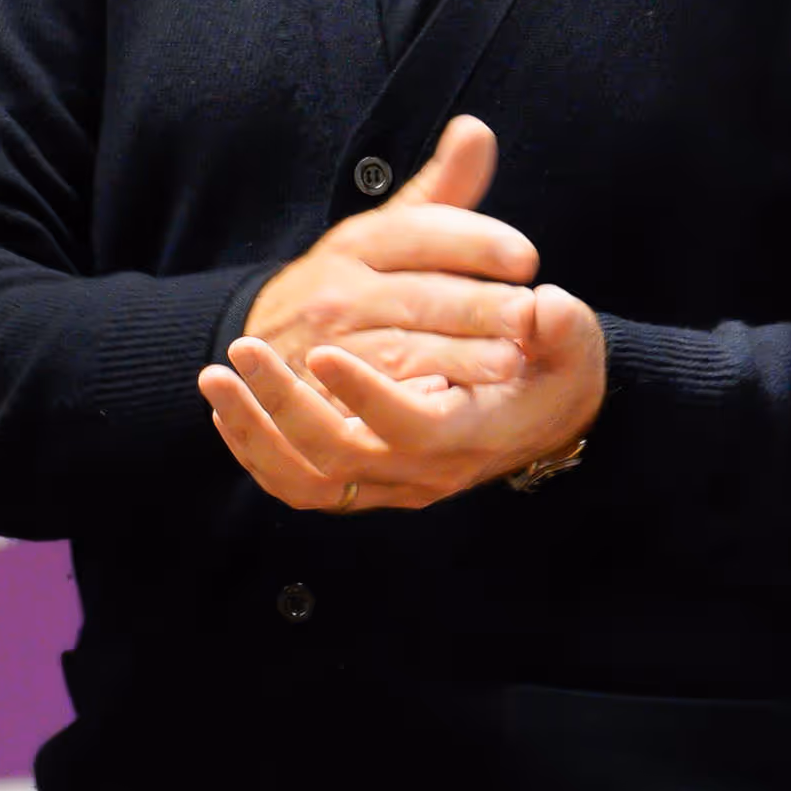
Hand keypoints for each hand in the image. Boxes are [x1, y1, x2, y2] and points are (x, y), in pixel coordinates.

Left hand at [201, 282, 607, 513]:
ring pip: (306, 480)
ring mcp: (391, 483)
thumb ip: (561, 325)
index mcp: (472, 433)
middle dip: (283, 405)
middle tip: (243, 349)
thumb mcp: (574, 342)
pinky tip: (228, 408)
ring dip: (254, 432)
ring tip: (215, 376)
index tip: (323, 352)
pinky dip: (256, 452)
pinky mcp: (366, 483)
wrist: (547, 418)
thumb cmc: (555, 370)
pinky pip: (299, 485)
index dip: (366, 396)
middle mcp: (425, 471)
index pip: (411, 427)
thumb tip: (546, 305)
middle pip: (340, 457)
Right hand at [236, 116, 537, 390]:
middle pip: (419, 295)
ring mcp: (329, 347)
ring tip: (512, 361)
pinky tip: (458, 401)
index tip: (527, 257)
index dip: (475, 243)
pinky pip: (376, 399)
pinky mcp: (326, 399)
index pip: (420, 233)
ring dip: (460, 357)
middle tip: (529, 314)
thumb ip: (441, 189)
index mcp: (357, 242)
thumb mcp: (386, 232)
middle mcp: (338, 291)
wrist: (263, 351)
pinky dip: (415, 399)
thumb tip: (477, 130)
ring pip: (403, 350)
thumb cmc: (351, 285)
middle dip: (478, 305)